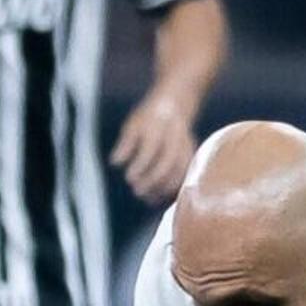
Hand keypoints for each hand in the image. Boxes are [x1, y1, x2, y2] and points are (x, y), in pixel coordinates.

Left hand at [108, 88, 196, 202]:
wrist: (174, 108)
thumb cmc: (147, 120)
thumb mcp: (132, 125)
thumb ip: (125, 144)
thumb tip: (115, 163)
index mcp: (159, 127)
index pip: (151, 149)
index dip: (140, 166)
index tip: (128, 177)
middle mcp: (175, 138)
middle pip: (167, 164)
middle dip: (151, 180)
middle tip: (136, 190)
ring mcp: (185, 148)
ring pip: (178, 173)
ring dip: (161, 188)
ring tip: (146, 196)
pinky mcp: (190, 158)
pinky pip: (184, 177)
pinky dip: (171, 190)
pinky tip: (156, 197)